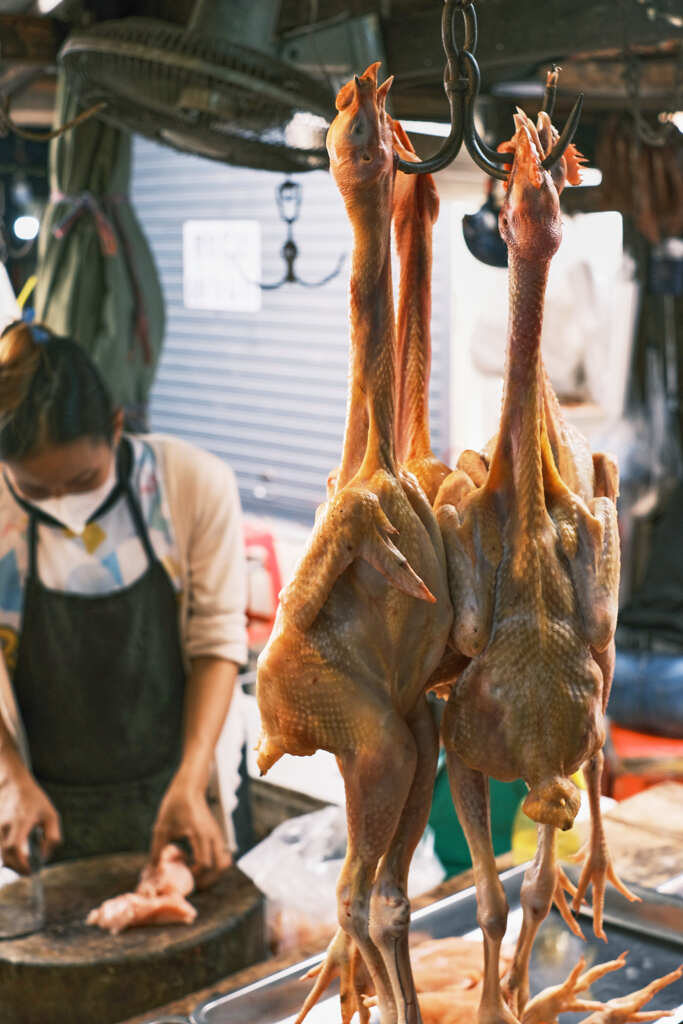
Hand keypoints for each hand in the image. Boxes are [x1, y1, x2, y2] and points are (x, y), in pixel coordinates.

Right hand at [0, 760, 60, 872]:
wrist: (12, 783)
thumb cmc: (34, 800)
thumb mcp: (50, 814)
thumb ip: (51, 836)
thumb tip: (45, 856)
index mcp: (21, 821)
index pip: (14, 847)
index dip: (21, 863)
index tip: (31, 871)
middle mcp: (4, 826)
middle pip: (5, 856)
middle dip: (17, 868)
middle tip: (28, 872)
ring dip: (11, 863)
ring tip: (23, 864)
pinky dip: (5, 856)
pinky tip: (15, 855)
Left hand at [151, 773, 231, 888]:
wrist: (190, 787)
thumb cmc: (175, 804)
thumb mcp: (162, 826)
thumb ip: (158, 849)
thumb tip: (153, 870)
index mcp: (200, 834)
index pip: (204, 863)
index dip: (193, 875)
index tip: (181, 876)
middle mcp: (213, 836)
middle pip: (220, 867)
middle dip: (208, 881)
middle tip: (193, 884)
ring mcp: (217, 835)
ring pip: (224, 862)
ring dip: (213, 874)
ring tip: (197, 877)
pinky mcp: (217, 834)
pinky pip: (222, 855)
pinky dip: (214, 865)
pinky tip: (198, 864)